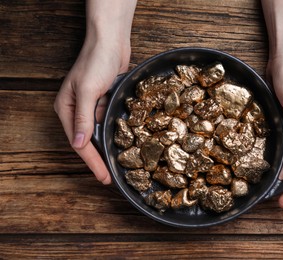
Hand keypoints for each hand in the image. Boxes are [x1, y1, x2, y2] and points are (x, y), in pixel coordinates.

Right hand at [54, 36, 129, 184]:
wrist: (111, 41)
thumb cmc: (96, 61)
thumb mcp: (88, 90)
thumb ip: (82, 118)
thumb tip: (78, 144)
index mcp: (66, 108)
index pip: (79, 142)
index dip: (92, 161)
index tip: (103, 177)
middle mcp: (77, 110)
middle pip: (88, 141)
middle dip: (98, 160)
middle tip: (110, 178)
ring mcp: (91, 106)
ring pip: (98, 134)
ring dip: (107, 149)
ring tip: (116, 167)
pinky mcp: (104, 101)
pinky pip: (108, 123)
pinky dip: (113, 134)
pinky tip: (122, 144)